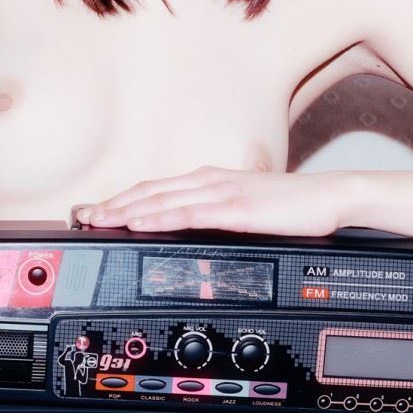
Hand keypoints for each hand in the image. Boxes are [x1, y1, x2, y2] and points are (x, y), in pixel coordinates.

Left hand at [72, 165, 349, 236]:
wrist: (331, 198)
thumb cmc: (295, 208)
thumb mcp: (248, 211)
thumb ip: (218, 216)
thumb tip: (193, 230)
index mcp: (211, 182)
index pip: (156, 190)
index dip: (123, 199)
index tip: (96, 212)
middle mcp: (210, 181)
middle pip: (150, 192)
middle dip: (113, 204)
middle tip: (81, 216)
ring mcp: (223, 192)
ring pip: (163, 200)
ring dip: (126, 209)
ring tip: (99, 219)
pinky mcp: (237, 208)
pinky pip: (190, 213)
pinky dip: (160, 217)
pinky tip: (140, 223)